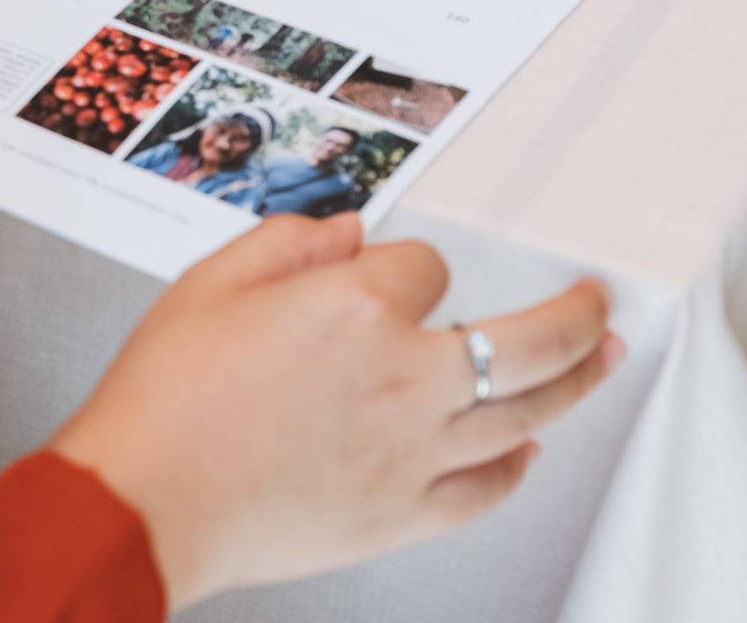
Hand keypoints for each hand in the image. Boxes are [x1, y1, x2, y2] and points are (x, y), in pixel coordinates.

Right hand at [48, 215, 621, 607]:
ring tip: (602, 360)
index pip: (423, 266)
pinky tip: (530, 449)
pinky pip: (488, 489)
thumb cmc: (165, 400)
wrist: (143, 502)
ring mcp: (412, 453)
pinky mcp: (402, 514)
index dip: (406, 267)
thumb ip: (288, 244)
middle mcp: (401, 377)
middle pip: (528, 341)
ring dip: (578, 382)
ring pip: (528, 413)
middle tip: (598, 302)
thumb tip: (348, 232)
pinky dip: (519, 467)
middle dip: (576, 317)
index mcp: (352, 307)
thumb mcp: (209, 284)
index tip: (385, 276)